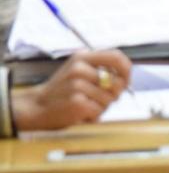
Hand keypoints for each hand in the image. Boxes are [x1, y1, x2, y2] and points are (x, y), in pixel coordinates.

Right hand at [10, 49, 132, 130]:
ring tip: (85, 104)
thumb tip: (126, 78)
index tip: (125, 81)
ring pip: (110, 99)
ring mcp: (77, 85)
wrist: (37, 106)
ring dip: (102, 106)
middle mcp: (80, 69)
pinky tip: (81, 113)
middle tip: (98, 98)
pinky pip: (100, 110)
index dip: (127, 71)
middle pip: (117, 82)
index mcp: (83, 57)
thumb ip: (102, 69)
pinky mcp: (77, 102)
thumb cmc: (64, 90)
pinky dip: (94, 115)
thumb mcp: (80, 71)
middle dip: (114, 94)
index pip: (117, 57)